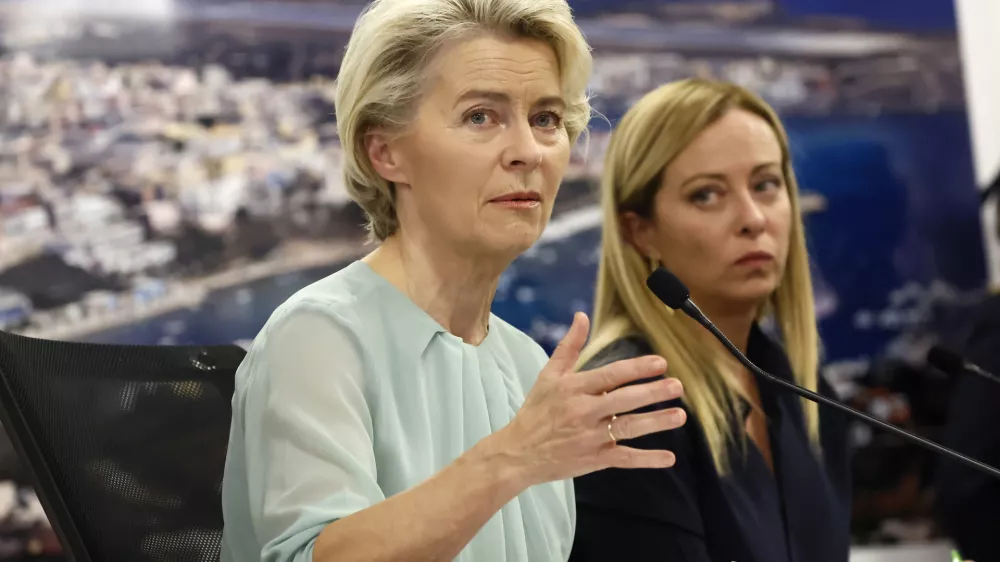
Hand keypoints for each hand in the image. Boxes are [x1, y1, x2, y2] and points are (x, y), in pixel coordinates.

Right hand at [488, 311, 686, 486]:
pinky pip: (623, 458)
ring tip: (680, 416)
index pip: (610, 376)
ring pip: (627, 428)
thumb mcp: (548, 375)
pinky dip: (646, 460)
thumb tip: (582, 316)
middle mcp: (583, 412)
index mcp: (573, 389)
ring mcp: (590, 437)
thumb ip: (569, 346)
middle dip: (652, 393)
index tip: (661, 363)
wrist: (518, 453)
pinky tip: (669, 458)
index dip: (636, 369)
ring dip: (655, 423)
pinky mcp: (594, 460)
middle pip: (623, 401)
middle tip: (677, 386)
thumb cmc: (536, 411)